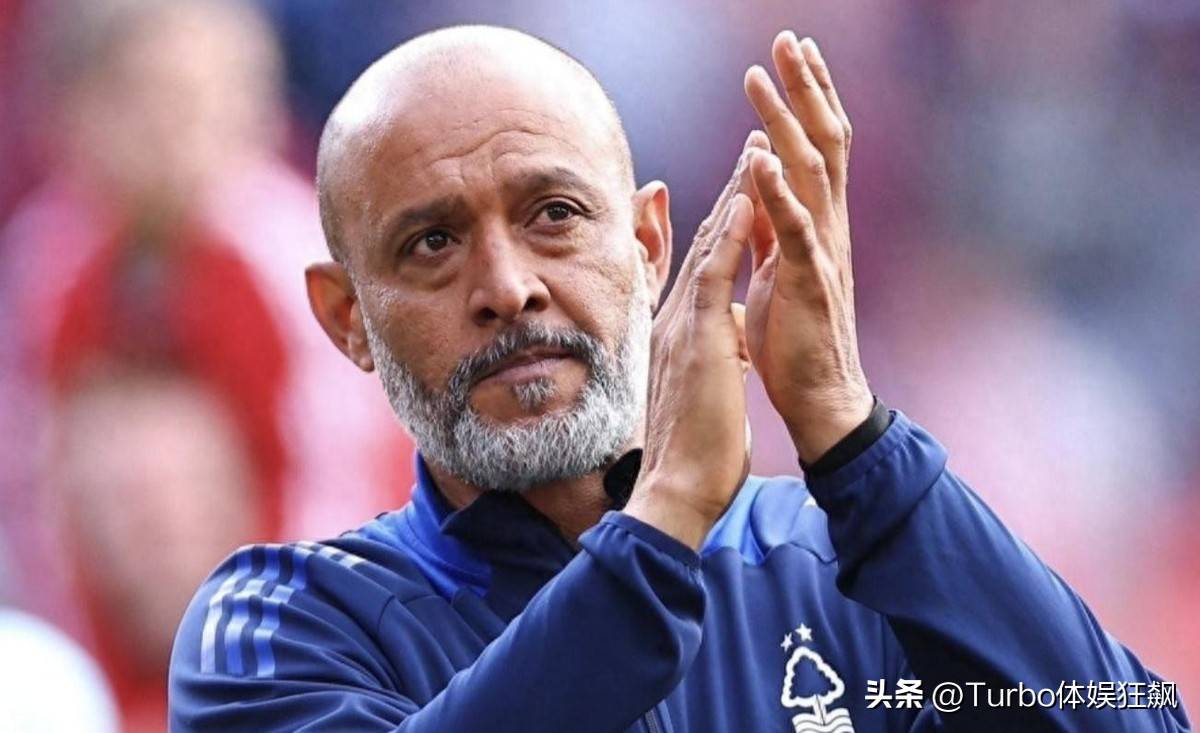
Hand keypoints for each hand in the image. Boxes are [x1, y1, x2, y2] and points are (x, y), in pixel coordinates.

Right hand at [624, 133, 767, 549]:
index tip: (744, 189)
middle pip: (705, 245)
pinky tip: (746, 200)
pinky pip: (715, 275)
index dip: (723, 225)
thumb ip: (712, 359)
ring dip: (734, 196)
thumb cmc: (693, 454)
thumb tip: (728, 345)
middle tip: (751, 147)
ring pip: (709, 247)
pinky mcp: (698, 339)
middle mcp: (675, 321)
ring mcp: (683, 327)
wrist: (676, 490)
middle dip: (731, 194)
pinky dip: (730, 235)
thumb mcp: (705, 392)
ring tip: (754, 151)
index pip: (704, 268)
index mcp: (679, 335)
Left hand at [742, 32, 872, 463]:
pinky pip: (794, 228)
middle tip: (787, 38)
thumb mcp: (779, 270)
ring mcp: (823, 252)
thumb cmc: (795, 339)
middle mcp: (828, 227)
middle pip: (823, 140)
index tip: (790, 54)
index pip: (815, 146)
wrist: (818, 399)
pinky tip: (759, 156)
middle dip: (805, 88)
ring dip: (784, 121)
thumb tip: (757, 183)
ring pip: (810, 172)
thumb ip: (773, 226)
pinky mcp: (810, 282)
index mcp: (816, 223)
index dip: (804, 99)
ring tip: (762, 78)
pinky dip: (777, 189)